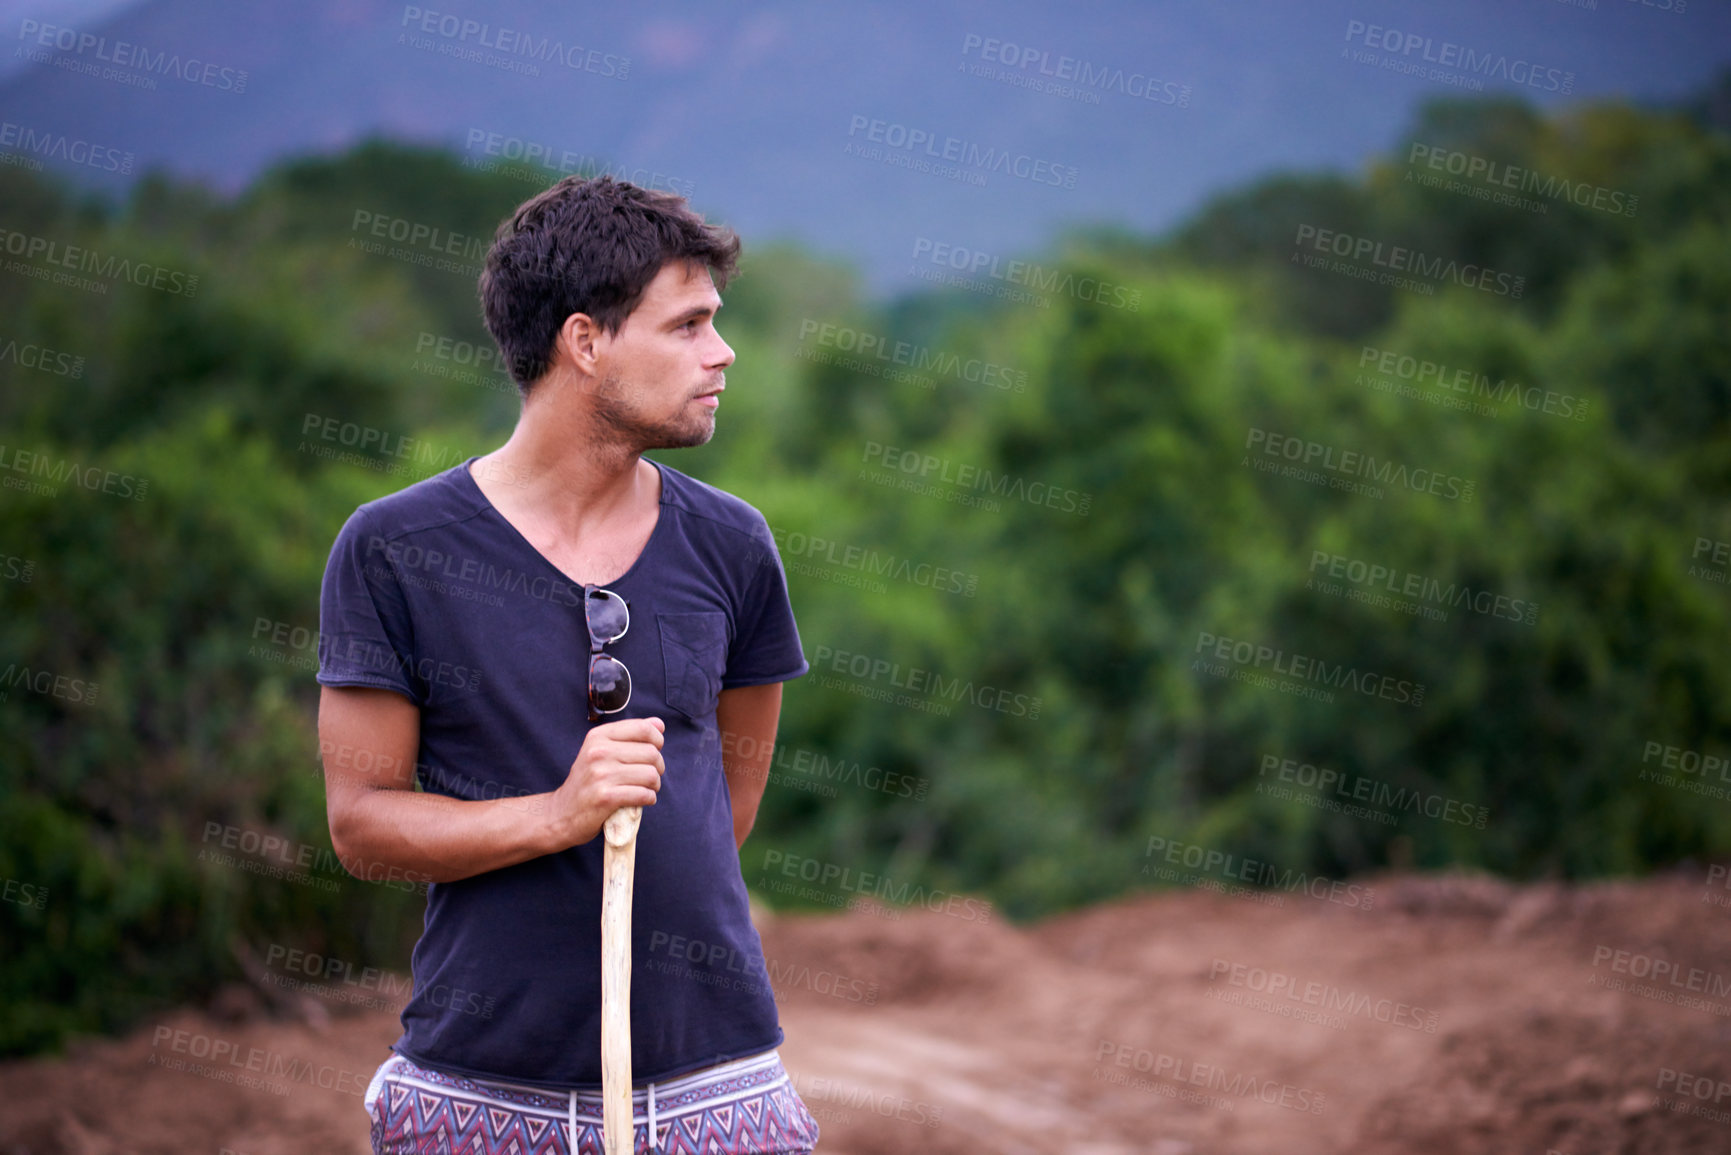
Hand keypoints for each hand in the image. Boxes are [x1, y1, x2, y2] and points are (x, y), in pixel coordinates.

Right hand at [548, 717, 664, 848]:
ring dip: (655, 785)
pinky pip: (644, 794)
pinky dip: (649, 798)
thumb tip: (659, 724)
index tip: (655, 750)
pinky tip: (642, 800)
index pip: (643, 728)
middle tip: (650, 776)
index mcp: (598, 736)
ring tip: (646, 789)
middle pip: (651, 753)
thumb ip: (629, 735)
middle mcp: (598, 752)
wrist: (561, 814)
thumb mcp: (600, 751)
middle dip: (658, 767)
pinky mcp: (605, 797)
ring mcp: (601, 775)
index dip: (657, 740)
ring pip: (651, 775)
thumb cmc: (587, 782)